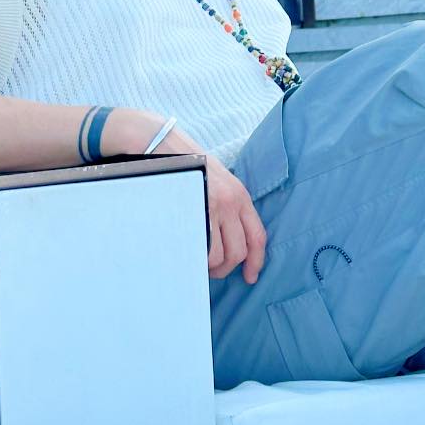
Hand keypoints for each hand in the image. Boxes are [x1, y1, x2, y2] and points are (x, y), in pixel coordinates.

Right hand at [202, 154, 267, 283]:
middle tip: (214, 271)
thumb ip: (230, 209)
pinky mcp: (192, 211)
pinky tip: (189, 254)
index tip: (250, 277)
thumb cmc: (191, 168)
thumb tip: (230, 242)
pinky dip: (196, 258)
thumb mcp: (220, 183)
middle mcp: (231, 202)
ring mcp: (212, 207)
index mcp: (241, 196)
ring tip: (199, 262)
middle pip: (238, 252)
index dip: (256, 261)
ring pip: (218, 256)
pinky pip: (200, 248)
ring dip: (209, 267)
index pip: (257, 236)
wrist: (167, 147)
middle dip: (226, 269)